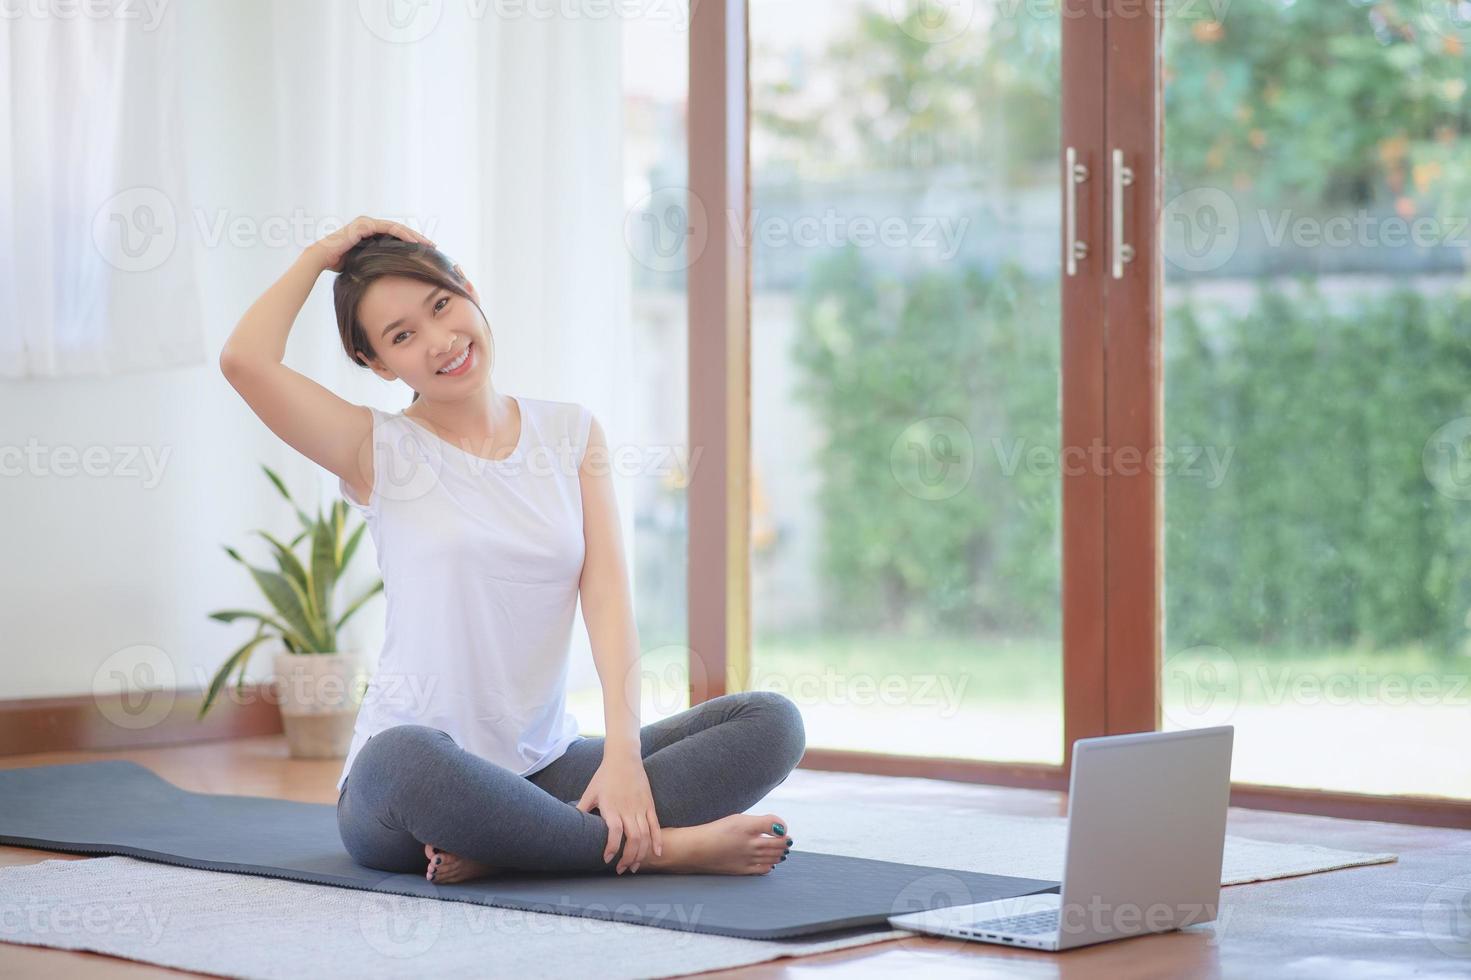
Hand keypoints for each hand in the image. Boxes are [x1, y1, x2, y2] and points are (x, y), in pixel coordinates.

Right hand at [307, 215, 435, 273]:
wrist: (322, 259)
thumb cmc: (340, 265)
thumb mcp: (364, 264)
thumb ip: (376, 264)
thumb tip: (389, 278)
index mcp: (370, 233)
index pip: (396, 236)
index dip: (412, 243)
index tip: (426, 252)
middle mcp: (369, 225)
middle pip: (399, 231)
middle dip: (418, 239)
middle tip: (433, 247)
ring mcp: (367, 223)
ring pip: (397, 228)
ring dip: (414, 236)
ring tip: (428, 245)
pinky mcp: (365, 225)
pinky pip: (389, 229)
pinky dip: (403, 235)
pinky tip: (415, 243)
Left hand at [575, 753, 662, 873]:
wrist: (624, 758)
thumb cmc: (604, 775)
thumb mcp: (590, 792)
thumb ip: (581, 808)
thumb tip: (568, 822)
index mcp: (611, 807)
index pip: (614, 832)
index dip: (611, 847)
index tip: (607, 859)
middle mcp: (628, 809)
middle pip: (633, 839)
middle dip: (628, 858)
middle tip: (621, 869)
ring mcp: (640, 808)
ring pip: (645, 836)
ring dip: (641, 854)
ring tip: (634, 866)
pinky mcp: (649, 805)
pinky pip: (655, 826)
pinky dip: (657, 841)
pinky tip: (656, 853)